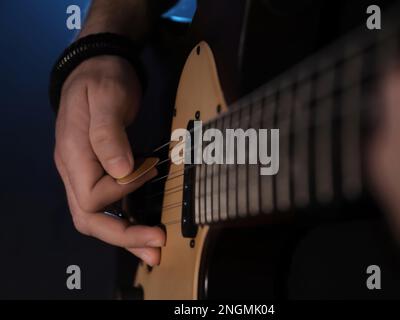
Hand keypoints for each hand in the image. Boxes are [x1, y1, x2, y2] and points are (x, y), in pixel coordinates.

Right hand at [54, 56, 164, 265]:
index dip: (123, 190)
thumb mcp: (107, 97)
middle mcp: (74, 170)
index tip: (150, 169)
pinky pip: (105, 206)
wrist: (98, 67)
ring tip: (153, 248)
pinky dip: (124, 220)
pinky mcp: (96, 171)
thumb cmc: (103, 79)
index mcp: (73, 154)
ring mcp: (83, 173)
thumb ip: (108, 134)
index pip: (92, 196)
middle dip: (124, 236)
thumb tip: (121, 171)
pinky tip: (142, 227)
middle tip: (157, 245)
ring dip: (125, 236)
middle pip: (89, 219)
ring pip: (96, 219)